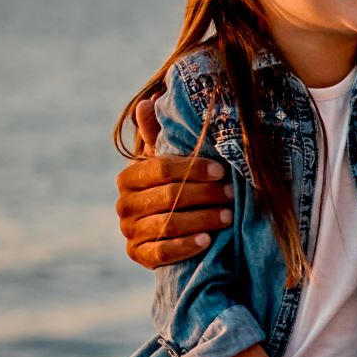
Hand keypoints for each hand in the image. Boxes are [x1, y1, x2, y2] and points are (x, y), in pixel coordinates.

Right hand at [116, 97, 231, 268]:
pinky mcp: (138, 255)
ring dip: (202, 219)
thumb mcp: (169, 161)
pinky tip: (208, 241)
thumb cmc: (174, 186)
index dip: (193, 168)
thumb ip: (160, 135)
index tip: (221, 169)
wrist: (169, 231)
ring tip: (229, 216)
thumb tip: (150, 100)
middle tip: (232, 193)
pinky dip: (185, 247)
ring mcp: (129, 232)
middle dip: (204, 194)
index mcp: (129, 177)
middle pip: (168, 196)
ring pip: (167, 224)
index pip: (160, 168)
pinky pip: (161, 252)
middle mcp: (124, 204)